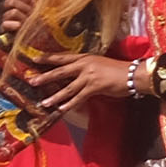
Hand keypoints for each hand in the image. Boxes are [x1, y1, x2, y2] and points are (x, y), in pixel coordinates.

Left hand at [20, 49, 141, 108]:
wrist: (134, 74)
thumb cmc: (117, 70)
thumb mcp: (98, 63)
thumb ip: (84, 68)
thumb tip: (71, 75)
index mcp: (84, 57)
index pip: (62, 57)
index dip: (47, 58)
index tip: (33, 59)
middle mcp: (84, 65)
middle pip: (60, 71)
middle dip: (44, 77)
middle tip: (31, 81)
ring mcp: (89, 76)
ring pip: (67, 87)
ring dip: (55, 96)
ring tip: (43, 102)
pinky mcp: (95, 87)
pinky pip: (79, 97)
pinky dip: (70, 104)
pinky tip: (62, 109)